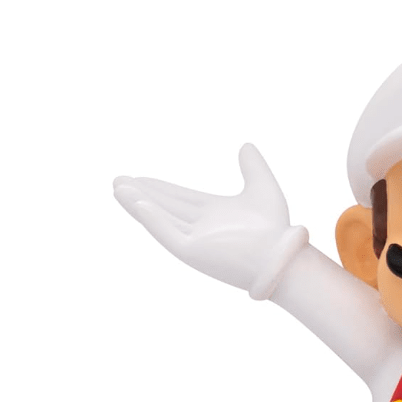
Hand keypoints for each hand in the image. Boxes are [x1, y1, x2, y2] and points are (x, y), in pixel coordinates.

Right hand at [113, 144, 307, 298]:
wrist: (283, 256)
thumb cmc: (277, 229)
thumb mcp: (263, 188)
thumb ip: (253, 167)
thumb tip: (245, 145)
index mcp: (214, 215)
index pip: (179, 199)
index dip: (158, 188)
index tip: (138, 178)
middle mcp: (201, 228)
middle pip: (164, 208)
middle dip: (141, 194)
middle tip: (118, 181)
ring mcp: (196, 241)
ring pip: (160, 219)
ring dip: (139, 204)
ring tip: (118, 188)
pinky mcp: (194, 253)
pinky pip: (168, 235)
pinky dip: (153, 220)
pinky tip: (139, 204)